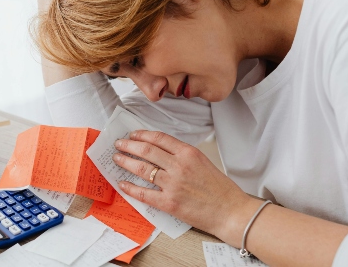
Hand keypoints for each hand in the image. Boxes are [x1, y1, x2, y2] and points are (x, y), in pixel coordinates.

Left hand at [113, 130, 255, 238]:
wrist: (231, 211)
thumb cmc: (220, 189)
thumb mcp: (203, 161)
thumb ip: (183, 155)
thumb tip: (160, 152)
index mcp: (188, 153)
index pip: (159, 138)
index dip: (142, 135)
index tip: (132, 135)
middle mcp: (179, 166)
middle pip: (146, 150)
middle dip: (128, 146)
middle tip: (119, 145)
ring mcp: (172, 184)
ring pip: (141, 169)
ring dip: (125, 162)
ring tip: (117, 159)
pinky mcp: (169, 203)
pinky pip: (143, 193)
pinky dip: (130, 188)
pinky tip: (122, 184)